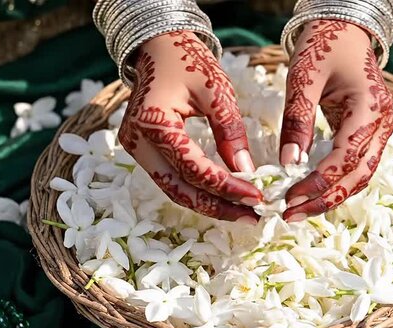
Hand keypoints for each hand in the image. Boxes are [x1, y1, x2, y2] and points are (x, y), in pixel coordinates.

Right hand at [119, 31, 261, 223]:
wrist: (158, 47)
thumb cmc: (188, 60)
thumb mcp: (217, 90)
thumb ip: (230, 131)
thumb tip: (246, 172)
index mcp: (153, 122)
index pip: (194, 168)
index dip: (226, 187)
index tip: (256, 197)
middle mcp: (137, 141)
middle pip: (179, 189)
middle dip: (217, 207)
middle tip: (251, 216)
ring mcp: (136, 148)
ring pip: (173, 189)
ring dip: (207, 203)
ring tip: (241, 212)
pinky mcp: (143, 150)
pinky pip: (170, 178)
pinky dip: (196, 190)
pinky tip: (221, 196)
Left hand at [280, 20, 392, 221]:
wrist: (344, 29)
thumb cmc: (323, 46)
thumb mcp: (304, 80)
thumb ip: (298, 121)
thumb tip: (289, 164)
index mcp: (371, 108)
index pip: (346, 158)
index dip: (318, 183)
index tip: (289, 198)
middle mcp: (384, 123)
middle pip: (358, 175)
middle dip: (325, 199)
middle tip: (291, 214)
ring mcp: (382, 129)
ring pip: (360, 175)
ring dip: (331, 195)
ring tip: (298, 209)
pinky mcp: (372, 132)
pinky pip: (357, 165)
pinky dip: (336, 181)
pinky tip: (312, 191)